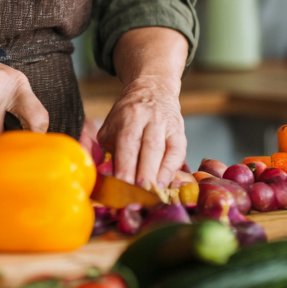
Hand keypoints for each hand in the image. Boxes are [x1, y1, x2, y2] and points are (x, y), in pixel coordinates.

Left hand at [98, 27, 188, 187]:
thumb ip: (109, 149)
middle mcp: (150, 117)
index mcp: (129, 115)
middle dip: (143, 174)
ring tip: (151, 194)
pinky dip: (171, 170)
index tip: (121, 186)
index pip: (127, 142)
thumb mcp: (111, 126)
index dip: (125, 166)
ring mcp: (167, 125)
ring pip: (165, 151)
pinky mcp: (180, 132)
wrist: (152, 90)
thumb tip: (106, 175)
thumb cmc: (128, 115)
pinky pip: (179, 153)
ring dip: (158, 175)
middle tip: (136, 196)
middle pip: (149, 148)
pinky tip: (163, 184)